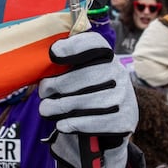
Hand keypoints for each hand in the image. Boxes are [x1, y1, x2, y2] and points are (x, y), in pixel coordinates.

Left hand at [38, 32, 136, 167]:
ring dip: (57, 107)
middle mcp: (119, 74)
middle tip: (43, 92)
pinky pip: (91, 122)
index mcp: (107, 57)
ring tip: (46, 109)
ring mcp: (124, 97)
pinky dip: (71, 123)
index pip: (94, 44)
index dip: (73, 47)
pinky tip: (61, 124)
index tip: (53, 54)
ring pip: (82, 101)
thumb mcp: (82, 72)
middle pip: (82, 76)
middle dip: (56, 85)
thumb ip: (66, 63)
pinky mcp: (124, 120)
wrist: (115, 122)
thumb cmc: (88, 91)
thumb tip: (47, 59)